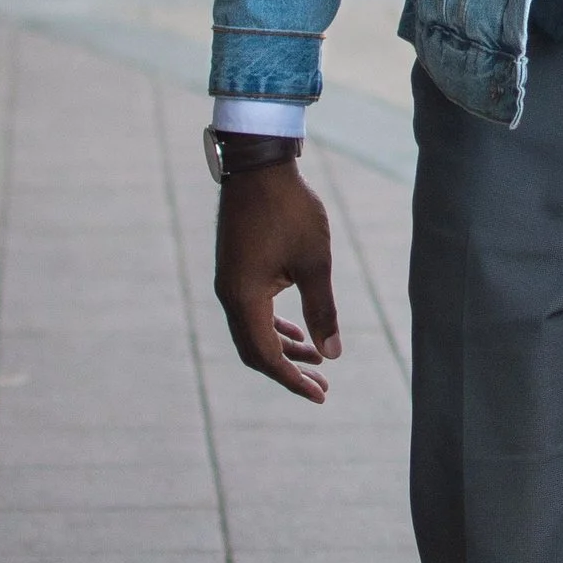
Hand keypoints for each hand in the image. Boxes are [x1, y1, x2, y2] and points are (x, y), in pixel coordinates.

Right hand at [214, 163, 341, 402]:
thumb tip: (332, 354)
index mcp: (245, 297)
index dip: (292, 380)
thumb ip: (322, 310)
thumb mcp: (315, 263)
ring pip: (252, 331)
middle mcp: (229, 295)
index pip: (267, 355)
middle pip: (254, 350)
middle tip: (321, 386)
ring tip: (317, 361)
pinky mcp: (235, 270)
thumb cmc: (290, 211)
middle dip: (288, 371)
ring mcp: (229, 282)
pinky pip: (251, 312)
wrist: (259, 167)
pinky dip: (273, 327)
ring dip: (282, 349)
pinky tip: (297, 332)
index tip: (319, 395)